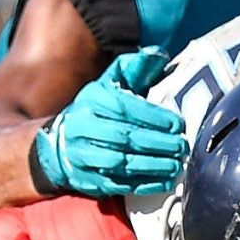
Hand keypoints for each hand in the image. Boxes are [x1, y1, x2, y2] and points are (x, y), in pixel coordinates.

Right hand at [31, 51, 185, 199]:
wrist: (58, 145)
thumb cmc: (94, 111)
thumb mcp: (110, 84)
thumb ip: (134, 68)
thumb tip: (158, 55)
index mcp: (92, 101)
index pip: (125, 108)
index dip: (154, 117)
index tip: (177, 124)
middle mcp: (82, 127)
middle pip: (125, 137)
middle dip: (158, 144)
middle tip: (182, 147)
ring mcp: (83, 156)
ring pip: (121, 163)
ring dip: (153, 166)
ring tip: (177, 165)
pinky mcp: (87, 180)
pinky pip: (118, 184)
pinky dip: (144, 184)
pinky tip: (164, 181)